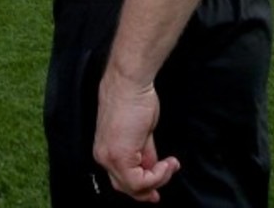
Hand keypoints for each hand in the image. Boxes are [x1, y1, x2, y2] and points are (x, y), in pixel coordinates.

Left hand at [93, 69, 179, 202]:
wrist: (129, 84)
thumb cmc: (134, 99)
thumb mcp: (141, 133)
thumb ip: (144, 153)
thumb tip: (152, 168)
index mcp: (105, 149)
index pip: (121, 179)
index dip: (142, 187)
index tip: (157, 188)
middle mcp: (103, 155)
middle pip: (126, 187)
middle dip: (150, 188)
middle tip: (167, 176)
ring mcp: (109, 157)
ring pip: (133, 187)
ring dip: (158, 179)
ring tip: (170, 165)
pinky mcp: (118, 156)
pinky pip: (139, 181)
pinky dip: (158, 176)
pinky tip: (166, 164)